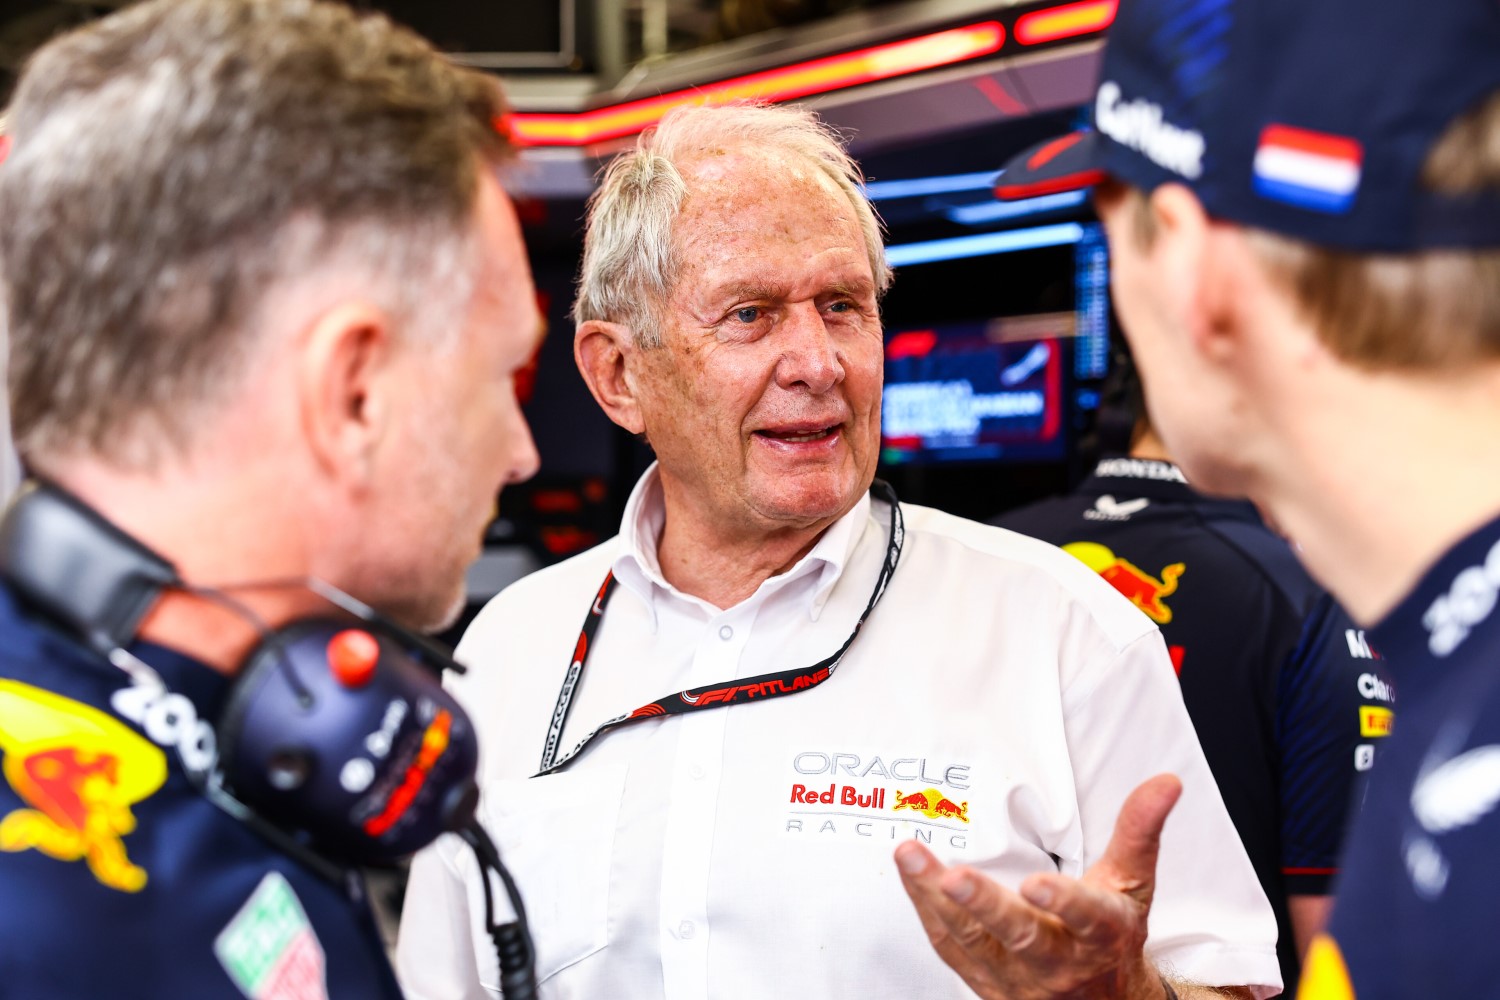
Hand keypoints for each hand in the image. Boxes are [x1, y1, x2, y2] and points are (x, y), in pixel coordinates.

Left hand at [895, 773, 1181, 999]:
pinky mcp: (984, 981)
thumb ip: (1139, 830)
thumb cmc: (1111, 935)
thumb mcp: (1133, 883)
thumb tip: (1166, 781)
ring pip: (972, 942)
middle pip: (1020, 936)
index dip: (1064, 902)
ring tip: (910, 856)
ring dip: (936, 900)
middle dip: (985, 907)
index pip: (1087, 918)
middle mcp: (1059, 961)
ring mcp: (1017, 977)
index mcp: (1102, 933)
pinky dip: (926, 909)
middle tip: (953, 877)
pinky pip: (950, 946)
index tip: (1037, 883)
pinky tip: (911, 875)